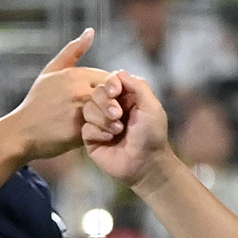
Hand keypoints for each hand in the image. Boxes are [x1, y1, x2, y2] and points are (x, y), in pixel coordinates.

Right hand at [5, 30, 110, 159]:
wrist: (22, 131)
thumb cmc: (38, 102)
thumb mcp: (51, 71)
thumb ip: (72, 51)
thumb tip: (91, 31)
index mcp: (74, 75)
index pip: (110, 78)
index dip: (114, 89)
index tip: (111, 99)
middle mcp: (78, 90)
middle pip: (113, 95)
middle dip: (117, 104)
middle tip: (116, 113)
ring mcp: (79, 111)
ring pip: (110, 112)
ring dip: (114, 119)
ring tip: (113, 125)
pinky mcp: (79, 131)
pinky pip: (102, 129)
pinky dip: (105, 132)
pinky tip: (104, 135)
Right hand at [81, 70, 170, 189]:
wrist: (146, 164)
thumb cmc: (152, 136)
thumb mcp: (151, 106)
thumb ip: (137, 85)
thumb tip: (118, 73)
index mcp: (126, 97)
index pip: (109, 80)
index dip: (109, 83)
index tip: (115, 92)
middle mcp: (111, 108)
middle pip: (95, 92)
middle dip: (105, 103)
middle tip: (118, 116)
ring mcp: (100, 123)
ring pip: (87, 109)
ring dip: (103, 119)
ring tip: (118, 131)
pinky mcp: (92, 139)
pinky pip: (85, 128)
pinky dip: (98, 132)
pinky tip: (110, 140)